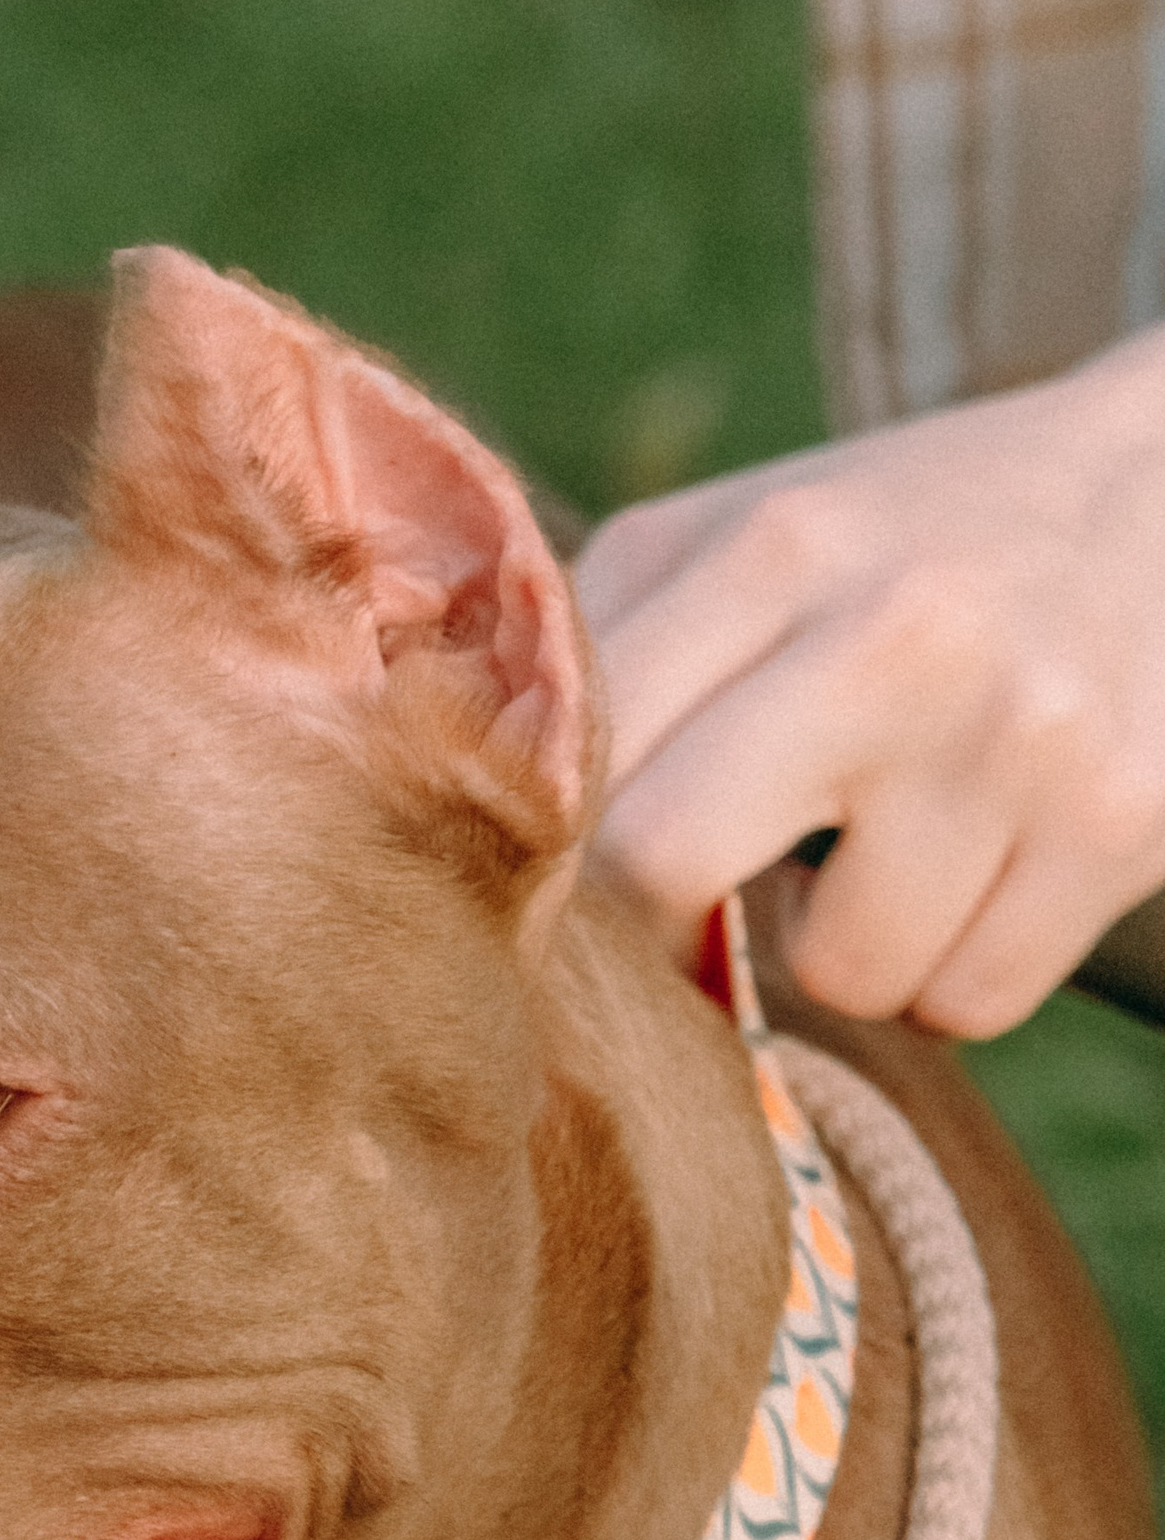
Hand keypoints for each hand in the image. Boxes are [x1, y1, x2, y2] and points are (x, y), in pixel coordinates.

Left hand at [581, 326, 1164, 1035]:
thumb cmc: (903, 542)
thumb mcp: (743, 536)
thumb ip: (597, 648)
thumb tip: (442, 803)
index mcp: (771, 550)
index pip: (573, 757)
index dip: (545, 848)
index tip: (557, 874)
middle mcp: (894, 635)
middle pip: (664, 870)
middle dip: (665, 912)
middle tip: (705, 886)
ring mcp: (1015, 736)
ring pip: (842, 975)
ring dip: (846, 952)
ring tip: (887, 853)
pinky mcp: (1122, 824)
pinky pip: (967, 1003)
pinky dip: (957, 974)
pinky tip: (974, 874)